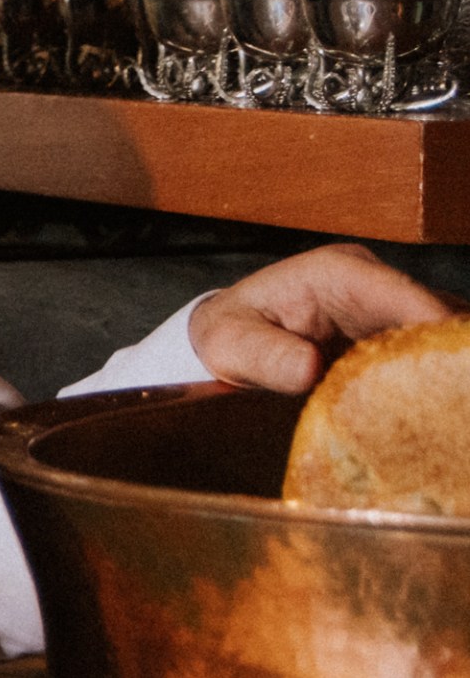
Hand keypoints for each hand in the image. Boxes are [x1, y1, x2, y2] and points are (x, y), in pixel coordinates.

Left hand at [190, 243, 452, 394]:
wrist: (229, 336)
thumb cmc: (230, 334)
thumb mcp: (232, 345)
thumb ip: (267, 357)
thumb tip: (309, 369)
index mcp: (338, 273)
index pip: (401, 293)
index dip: (434, 323)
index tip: (455, 358)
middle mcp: (373, 282)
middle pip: (434, 312)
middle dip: (449, 351)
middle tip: (454, 393)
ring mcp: (388, 305)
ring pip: (438, 332)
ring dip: (445, 365)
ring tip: (448, 403)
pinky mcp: (395, 330)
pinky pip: (428, 350)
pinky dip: (434, 374)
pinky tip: (436, 405)